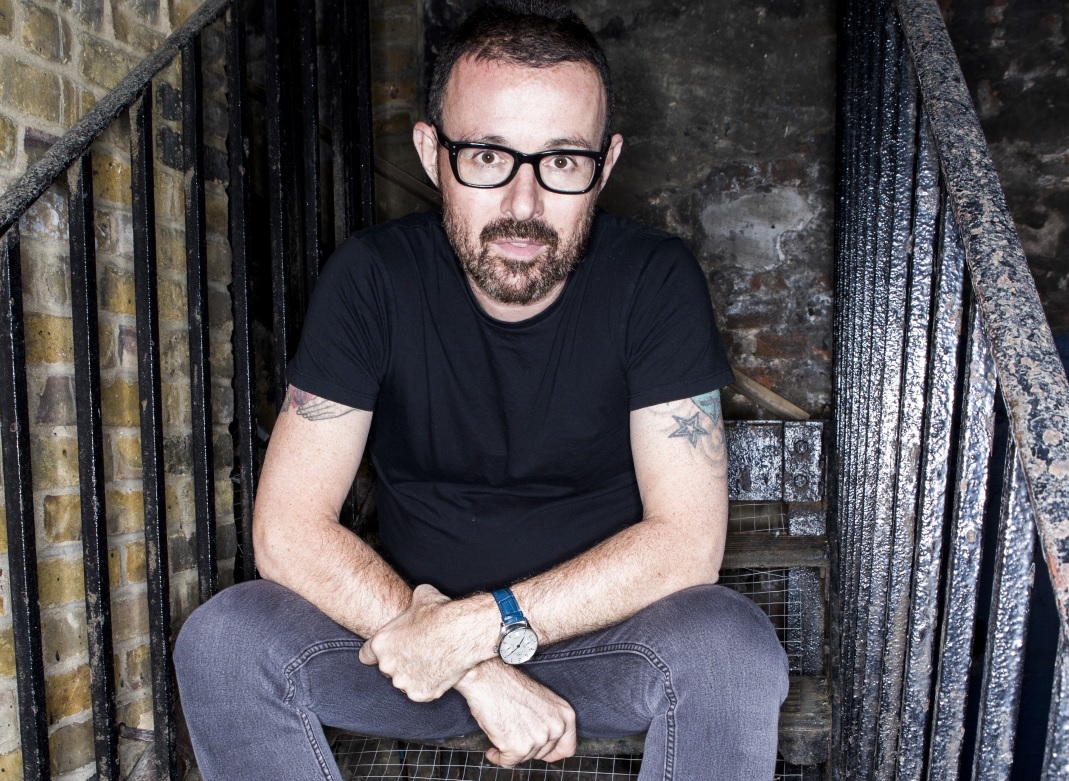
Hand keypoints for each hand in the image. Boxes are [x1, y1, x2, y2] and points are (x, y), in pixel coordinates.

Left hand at [358, 584, 495, 700]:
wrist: (461, 632)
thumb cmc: (440, 613)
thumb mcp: (420, 597)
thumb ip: (410, 607)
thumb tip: (416, 602)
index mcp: (381, 644)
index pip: (366, 655)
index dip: (377, 653)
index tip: (389, 651)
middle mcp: (388, 666)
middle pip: (388, 669)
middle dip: (400, 663)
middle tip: (419, 652)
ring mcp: (404, 683)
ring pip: (406, 681)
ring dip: (415, 675)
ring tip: (432, 660)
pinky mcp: (421, 694)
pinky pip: (422, 691)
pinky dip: (430, 684)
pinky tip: (440, 669)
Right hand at [455, 660, 576, 767]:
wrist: (488, 679)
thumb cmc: (509, 685)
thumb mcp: (542, 702)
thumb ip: (549, 722)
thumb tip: (544, 742)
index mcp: (565, 715)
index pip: (567, 748)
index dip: (551, 752)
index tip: (540, 752)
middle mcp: (556, 728)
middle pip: (542, 754)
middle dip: (527, 747)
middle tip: (514, 734)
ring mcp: (539, 739)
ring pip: (524, 758)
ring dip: (511, 750)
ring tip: (502, 731)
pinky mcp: (519, 747)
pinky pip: (507, 762)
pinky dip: (498, 757)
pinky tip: (493, 748)